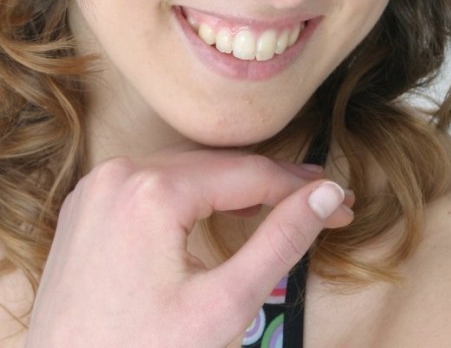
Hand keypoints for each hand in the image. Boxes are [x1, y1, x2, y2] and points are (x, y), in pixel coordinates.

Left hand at [27, 149, 352, 346]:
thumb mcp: (224, 305)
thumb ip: (281, 241)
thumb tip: (326, 195)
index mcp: (151, 190)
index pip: (247, 173)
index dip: (299, 187)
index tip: (340, 201)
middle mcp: (120, 173)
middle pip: (216, 166)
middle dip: (270, 185)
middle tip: (319, 201)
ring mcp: (99, 185)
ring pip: (186, 170)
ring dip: (233, 185)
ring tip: (280, 202)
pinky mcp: (89, 202)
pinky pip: (154, 181)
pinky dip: (192, 191)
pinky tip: (220, 206)